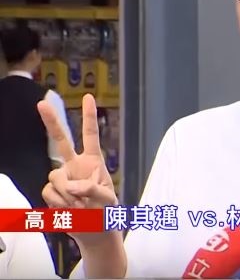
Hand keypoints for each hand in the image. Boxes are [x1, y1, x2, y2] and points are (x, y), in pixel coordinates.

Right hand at [38, 94, 117, 243]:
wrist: (94, 231)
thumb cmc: (106, 212)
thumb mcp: (108, 200)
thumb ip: (93, 189)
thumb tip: (72, 185)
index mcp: (93, 161)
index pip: (90, 135)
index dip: (89, 117)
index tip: (88, 97)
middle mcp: (75, 165)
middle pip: (61, 140)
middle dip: (51, 122)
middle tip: (41, 103)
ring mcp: (62, 178)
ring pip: (55, 176)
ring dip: (68, 194)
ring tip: (81, 204)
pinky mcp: (52, 191)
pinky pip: (49, 192)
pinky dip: (60, 202)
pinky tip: (69, 208)